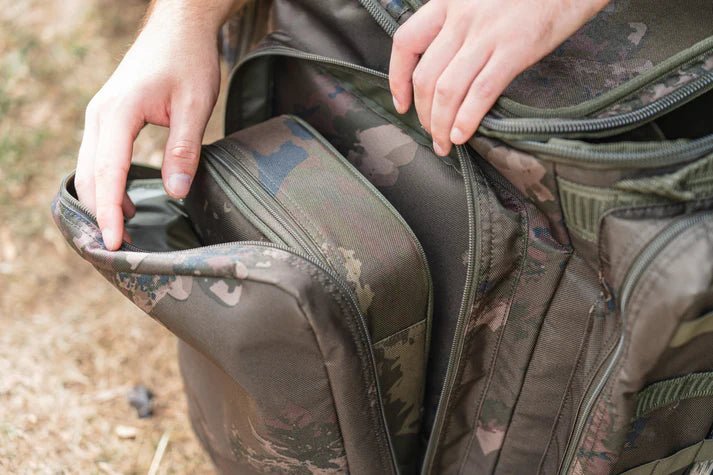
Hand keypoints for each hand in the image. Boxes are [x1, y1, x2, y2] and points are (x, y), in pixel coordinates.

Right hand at [75, 1, 231, 250]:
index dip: (110, 212)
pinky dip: (107, 186)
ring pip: (89, 169)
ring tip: (124, 233)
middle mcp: (100, 115)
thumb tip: (176, 191)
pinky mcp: (108, 118)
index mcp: (118, 113)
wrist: (178, 28)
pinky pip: (98, 159)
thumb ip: (184, 148)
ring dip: (102, 202)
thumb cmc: (188, 60)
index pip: (108, 173)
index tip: (115, 243)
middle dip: (101, 214)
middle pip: (89, 176)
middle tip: (120, 250)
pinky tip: (128, 204)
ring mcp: (100, 116)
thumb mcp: (195, 105)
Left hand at [388, 0, 609, 155]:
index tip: (402, 103)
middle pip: (425, 76)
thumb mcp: (478, 0)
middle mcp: (461, 17)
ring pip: (447, 90)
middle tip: (430, 132)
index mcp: (448, 2)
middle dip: (423, 114)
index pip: (406, 43)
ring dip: (440, 124)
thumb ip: (458, 25)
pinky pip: (480, 92)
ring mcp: (486, 34)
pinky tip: (462, 135)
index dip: (397, 79)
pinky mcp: (514, 50)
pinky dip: (466, 119)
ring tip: (445, 142)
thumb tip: (444, 67)